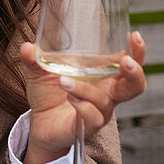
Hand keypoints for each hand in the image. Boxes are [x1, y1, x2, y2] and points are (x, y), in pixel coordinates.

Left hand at [19, 31, 147, 163]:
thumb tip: (27, 46)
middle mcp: (107, 94)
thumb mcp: (39, 73)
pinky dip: (82, 106)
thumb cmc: (48, 95)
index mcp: (102, 77)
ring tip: (63, 81)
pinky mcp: (88, 127)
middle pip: (134, 86)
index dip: (136, 51)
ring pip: (105, 101)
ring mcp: (99, 112)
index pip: (128, 64)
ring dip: (85, 89)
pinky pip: (93, 117)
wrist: (40, 124)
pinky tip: (70, 98)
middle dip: (134, 72)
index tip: (134, 36)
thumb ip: (33, 59)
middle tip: (126, 61)